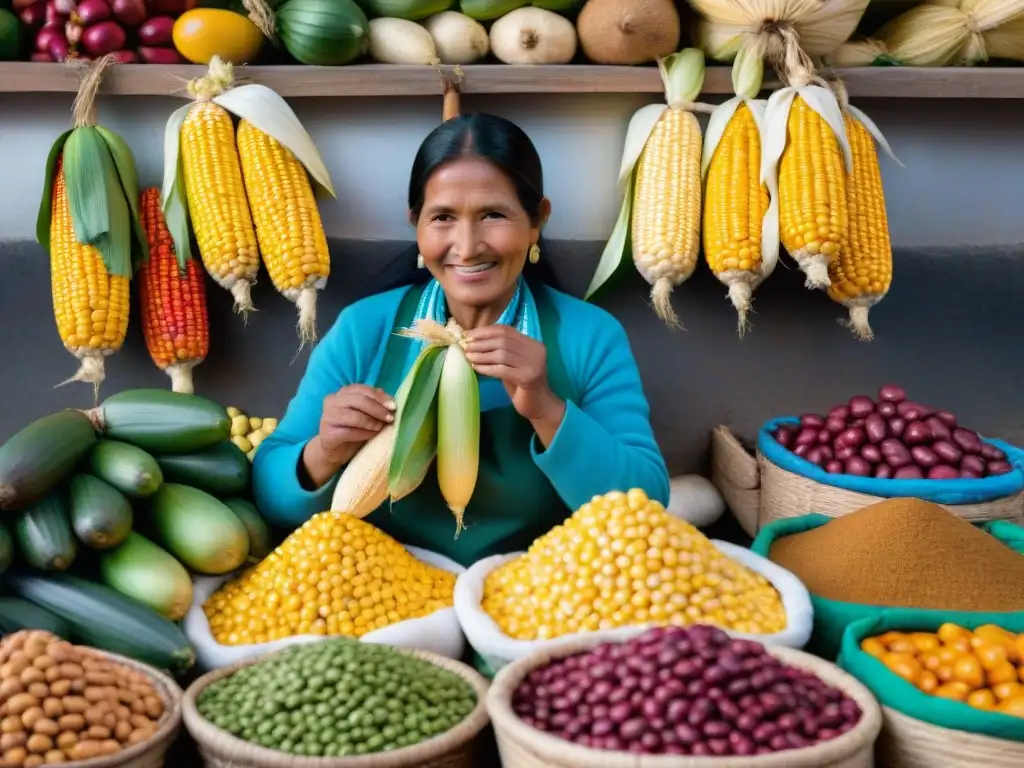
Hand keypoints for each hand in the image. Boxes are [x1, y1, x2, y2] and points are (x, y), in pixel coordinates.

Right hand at [303, 385, 394, 486]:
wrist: (335, 451)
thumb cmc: (353, 429)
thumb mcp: (364, 413)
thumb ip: (374, 403)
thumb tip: (390, 402)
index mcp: (343, 393)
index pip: (362, 389)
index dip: (379, 397)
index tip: (393, 406)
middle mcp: (333, 401)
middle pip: (359, 400)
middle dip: (378, 409)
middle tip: (390, 418)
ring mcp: (328, 417)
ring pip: (355, 416)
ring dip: (372, 422)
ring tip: (381, 427)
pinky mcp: (328, 434)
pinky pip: (350, 432)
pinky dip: (365, 433)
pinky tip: (372, 436)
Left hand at [464, 326, 564, 443]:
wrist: (538, 405)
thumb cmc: (521, 384)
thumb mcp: (512, 363)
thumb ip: (500, 351)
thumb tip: (473, 340)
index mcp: (532, 343)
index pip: (506, 330)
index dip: (485, 331)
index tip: (468, 335)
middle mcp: (535, 350)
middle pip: (503, 340)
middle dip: (481, 342)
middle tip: (465, 346)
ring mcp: (533, 364)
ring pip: (501, 354)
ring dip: (481, 355)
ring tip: (468, 356)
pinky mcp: (528, 378)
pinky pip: (502, 370)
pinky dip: (486, 368)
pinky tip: (476, 367)